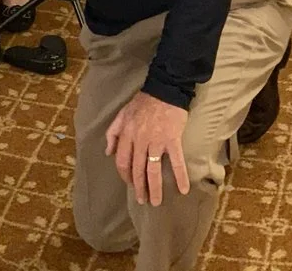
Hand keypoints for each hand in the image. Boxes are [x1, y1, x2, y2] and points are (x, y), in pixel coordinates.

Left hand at [104, 91, 191, 206]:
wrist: (165, 90)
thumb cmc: (143, 102)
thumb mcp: (121, 115)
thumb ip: (112, 133)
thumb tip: (108, 153)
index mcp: (126, 135)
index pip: (121, 161)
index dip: (125, 175)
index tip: (130, 184)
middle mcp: (139, 141)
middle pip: (137, 170)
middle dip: (139, 188)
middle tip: (143, 201)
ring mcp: (156, 141)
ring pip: (153, 170)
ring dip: (154, 188)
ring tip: (156, 201)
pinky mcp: (172, 140)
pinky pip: (176, 162)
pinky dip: (180, 176)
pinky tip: (183, 189)